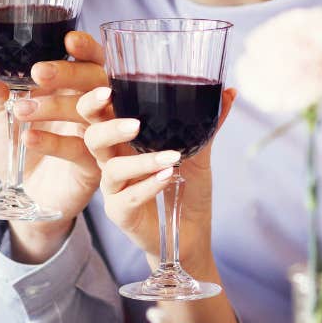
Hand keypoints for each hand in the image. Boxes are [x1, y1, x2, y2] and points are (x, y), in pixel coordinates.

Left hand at [0, 30, 107, 261]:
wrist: (19, 196)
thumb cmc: (16, 145)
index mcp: (74, 87)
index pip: (92, 59)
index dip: (86, 47)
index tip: (68, 40)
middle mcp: (91, 108)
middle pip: (98, 80)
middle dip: (70, 73)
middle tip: (38, 73)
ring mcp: (96, 138)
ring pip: (94, 113)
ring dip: (58, 106)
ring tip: (21, 110)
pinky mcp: (93, 168)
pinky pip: (81, 150)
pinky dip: (55, 142)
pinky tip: (28, 138)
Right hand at [81, 85, 235, 273]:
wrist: (191, 232)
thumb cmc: (187, 189)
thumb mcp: (199, 153)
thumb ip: (207, 126)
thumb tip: (229, 94)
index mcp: (124, 141)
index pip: (99, 115)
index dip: (95, 102)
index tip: (108, 90)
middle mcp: (113, 161)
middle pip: (92, 137)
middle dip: (108, 126)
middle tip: (135, 123)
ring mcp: (114, 189)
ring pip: (111, 169)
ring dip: (141, 162)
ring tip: (171, 157)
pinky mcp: (120, 212)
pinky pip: (126, 198)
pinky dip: (148, 186)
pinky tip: (168, 177)